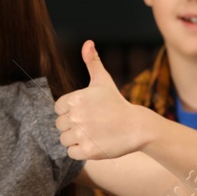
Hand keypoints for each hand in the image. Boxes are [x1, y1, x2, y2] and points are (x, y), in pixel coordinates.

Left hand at [55, 41, 146, 159]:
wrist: (138, 127)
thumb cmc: (117, 103)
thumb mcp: (104, 81)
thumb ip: (92, 62)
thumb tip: (87, 43)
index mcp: (75, 99)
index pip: (58, 109)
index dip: (70, 112)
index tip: (87, 112)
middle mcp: (76, 116)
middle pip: (60, 125)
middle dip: (73, 126)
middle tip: (92, 124)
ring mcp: (81, 134)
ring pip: (64, 139)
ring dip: (76, 138)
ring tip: (94, 133)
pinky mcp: (87, 150)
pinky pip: (71, 152)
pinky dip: (80, 150)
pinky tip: (94, 143)